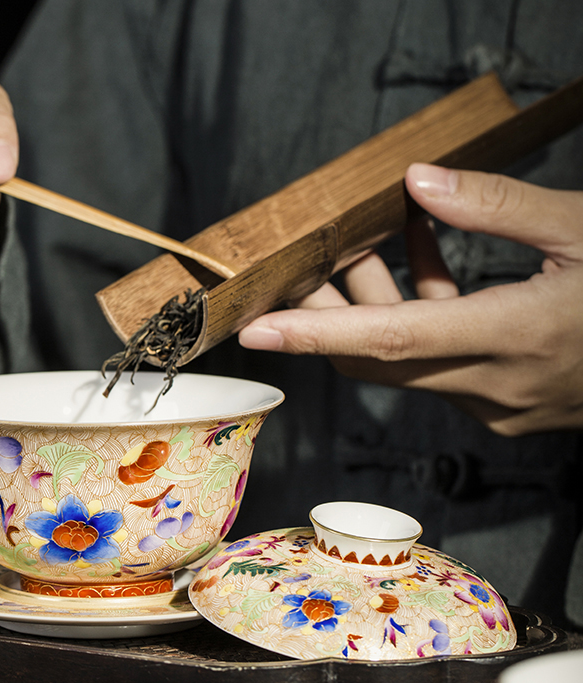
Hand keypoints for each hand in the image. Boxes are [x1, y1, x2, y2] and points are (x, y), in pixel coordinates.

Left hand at [239, 163, 582, 435]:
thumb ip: (496, 207)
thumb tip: (417, 185)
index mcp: (516, 337)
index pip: (390, 340)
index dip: (317, 335)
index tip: (258, 332)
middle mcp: (495, 385)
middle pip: (381, 354)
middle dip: (332, 312)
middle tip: (304, 265)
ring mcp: (498, 403)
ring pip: (406, 359)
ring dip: (378, 304)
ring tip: (374, 239)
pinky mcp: (504, 405)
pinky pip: (437, 362)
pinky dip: (419, 315)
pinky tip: (423, 257)